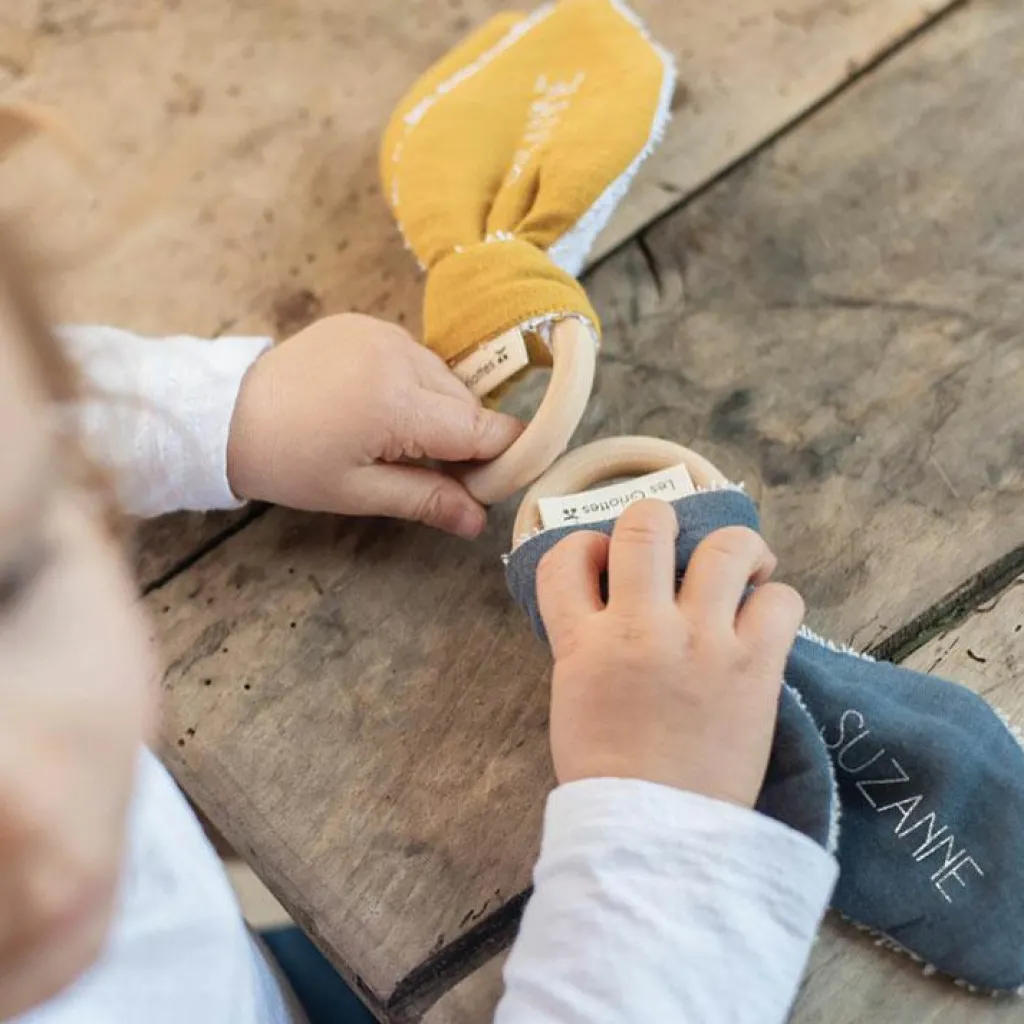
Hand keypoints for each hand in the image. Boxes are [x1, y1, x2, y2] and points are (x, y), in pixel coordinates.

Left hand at [227, 314, 522, 536]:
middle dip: (465, 440)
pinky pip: (417, 358)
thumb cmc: (290, 463)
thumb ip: (427, 500)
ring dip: (440, 412)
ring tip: (399, 440)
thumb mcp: (358, 493)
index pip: (483, 428)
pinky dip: (415, 386)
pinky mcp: (368, 323)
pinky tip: (381, 407)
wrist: (226, 413)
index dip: (502, 457)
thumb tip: (480, 521)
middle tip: (435, 474)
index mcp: (398, 403)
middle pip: (468, 404)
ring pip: (446, 379)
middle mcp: (400, 355)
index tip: (496, 483)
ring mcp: (384, 332)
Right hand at [535, 500, 803, 806]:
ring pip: (726, 545)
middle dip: (658, 524)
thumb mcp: (574, 696)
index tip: (604, 567)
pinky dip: (776, 601)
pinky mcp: (756, 666)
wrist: (657, 834)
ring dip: (734, 549)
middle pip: (646, 524)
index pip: (566, 556)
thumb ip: (588, 641)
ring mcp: (702, 642)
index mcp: (583, 641)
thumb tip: (616, 601)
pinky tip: (765, 619)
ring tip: (739, 570)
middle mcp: (640, 627)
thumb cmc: (608, 773)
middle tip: (674, 551)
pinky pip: (781, 600)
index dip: (585, 548)